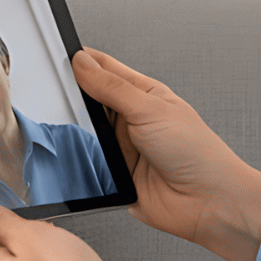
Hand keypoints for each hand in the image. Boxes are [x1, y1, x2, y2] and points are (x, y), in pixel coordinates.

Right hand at [74, 49, 260, 260]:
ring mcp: (121, 147)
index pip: (104, 69)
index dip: (81, 61)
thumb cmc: (197, 153)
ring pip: (84, 132)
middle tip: (52, 93)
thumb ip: (112, 88)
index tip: (55, 57)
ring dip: (75, 131)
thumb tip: (82, 64)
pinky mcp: (114, 174)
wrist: (208, 202)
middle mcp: (130, 119)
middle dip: (71, 97)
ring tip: (65, 126)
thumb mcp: (150, 109)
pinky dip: (78, 160)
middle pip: (88, 100)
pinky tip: (73, 155)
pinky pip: (86, 163)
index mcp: (143, 94)